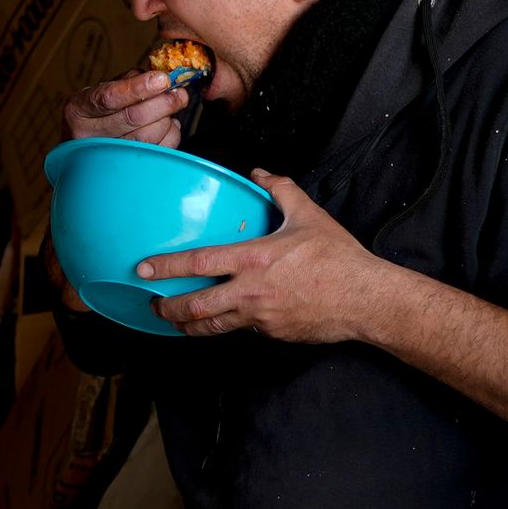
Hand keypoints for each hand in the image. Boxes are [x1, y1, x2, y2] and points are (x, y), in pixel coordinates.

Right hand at [61, 67, 189, 147]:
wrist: (88, 142)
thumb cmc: (101, 110)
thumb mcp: (105, 89)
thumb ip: (130, 81)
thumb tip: (163, 80)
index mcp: (78, 109)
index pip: (108, 98)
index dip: (137, 88)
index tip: (162, 79)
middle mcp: (87, 135)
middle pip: (132, 118)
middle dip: (163, 103)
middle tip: (179, 93)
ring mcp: (106, 156)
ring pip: (148, 137)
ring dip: (168, 119)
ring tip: (172, 106)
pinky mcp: (128, 168)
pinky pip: (159, 150)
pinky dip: (171, 134)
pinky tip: (168, 124)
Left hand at [140, 172, 405, 343]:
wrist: (365, 299)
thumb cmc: (338, 259)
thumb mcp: (308, 215)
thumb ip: (279, 190)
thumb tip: (260, 173)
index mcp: (254, 258)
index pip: (198, 263)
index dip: (166, 268)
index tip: (142, 269)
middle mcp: (250, 292)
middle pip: (195, 307)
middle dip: (167, 309)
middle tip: (153, 305)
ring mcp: (260, 318)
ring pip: (212, 328)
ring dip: (188, 326)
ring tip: (175, 321)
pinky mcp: (272, 334)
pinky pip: (241, 330)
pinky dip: (227, 326)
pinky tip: (222, 321)